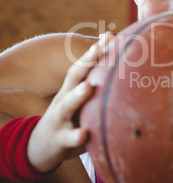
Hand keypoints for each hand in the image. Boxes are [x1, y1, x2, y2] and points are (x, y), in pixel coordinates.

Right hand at [27, 32, 113, 172]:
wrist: (40, 147)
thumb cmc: (70, 119)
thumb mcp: (80, 102)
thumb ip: (96, 89)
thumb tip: (123, 76)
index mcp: (72, 88)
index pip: (83, 65)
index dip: (95, 50)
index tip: (109, 35)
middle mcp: (64, 99)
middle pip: (74, 77)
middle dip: (86, 61)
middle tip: (98, 48)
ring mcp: (60, 118)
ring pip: (68, 104)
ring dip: (77, 95)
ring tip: (88, 87)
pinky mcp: (58, 139)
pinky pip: (68, 138)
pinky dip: (76, 136)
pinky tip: (85, 134)